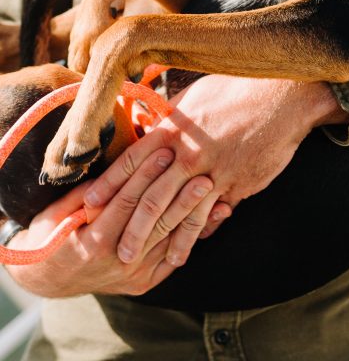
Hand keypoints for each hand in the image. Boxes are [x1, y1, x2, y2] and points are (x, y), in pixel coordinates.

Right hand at [6, 150, 221, 297]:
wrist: (49, 279)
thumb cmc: (50, 236)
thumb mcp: (58, 212)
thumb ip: (85, 193)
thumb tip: (112, 168)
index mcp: (95, 241)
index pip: (127, 202)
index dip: (146, 175)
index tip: (165, 150)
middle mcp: (118, 261)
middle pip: (156, 221)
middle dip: (180, 194)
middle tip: (202, 170)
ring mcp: (134, 275)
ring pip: (170, 240)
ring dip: (195, 214)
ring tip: (216, 190)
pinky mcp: (145, 282)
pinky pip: (174, 258)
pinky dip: (195, 236)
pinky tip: (215, 216)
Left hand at [84, 75, 348, 267]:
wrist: (282, 96)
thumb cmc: (237, 88)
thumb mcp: (196, 96)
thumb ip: (172, 118)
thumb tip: (151, 127)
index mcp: (174, 127)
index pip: (132, 161)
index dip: (108, 185)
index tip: (88, 205)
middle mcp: (189, 151)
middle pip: (150, 195)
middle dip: (129, 226)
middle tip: (111, 249)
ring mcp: (214, 171)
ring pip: (180, 213)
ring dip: (160, 241)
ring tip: (142, 262)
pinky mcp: (237, 184)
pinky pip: (211, 215)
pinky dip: (195, 235)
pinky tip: (184, 252)